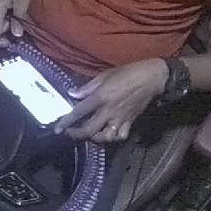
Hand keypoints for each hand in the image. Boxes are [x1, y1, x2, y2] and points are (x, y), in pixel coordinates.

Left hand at [53, 59, 168, 142]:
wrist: (152, 78)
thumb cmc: (128, 73)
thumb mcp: (105, 75)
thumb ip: (88, 87)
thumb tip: (73, 93)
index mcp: (101, 97)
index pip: (79, 112)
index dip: (67, 121)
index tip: (58, 128)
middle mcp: (109, 111)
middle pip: (89, 130)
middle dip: (77, 134)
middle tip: (70, 133)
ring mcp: (120, 118)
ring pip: (105, 137)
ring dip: (95, 138)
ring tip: (90, 133)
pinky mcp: (130, 121)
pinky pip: (120, 136)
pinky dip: (113, 137)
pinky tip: (109, 133)